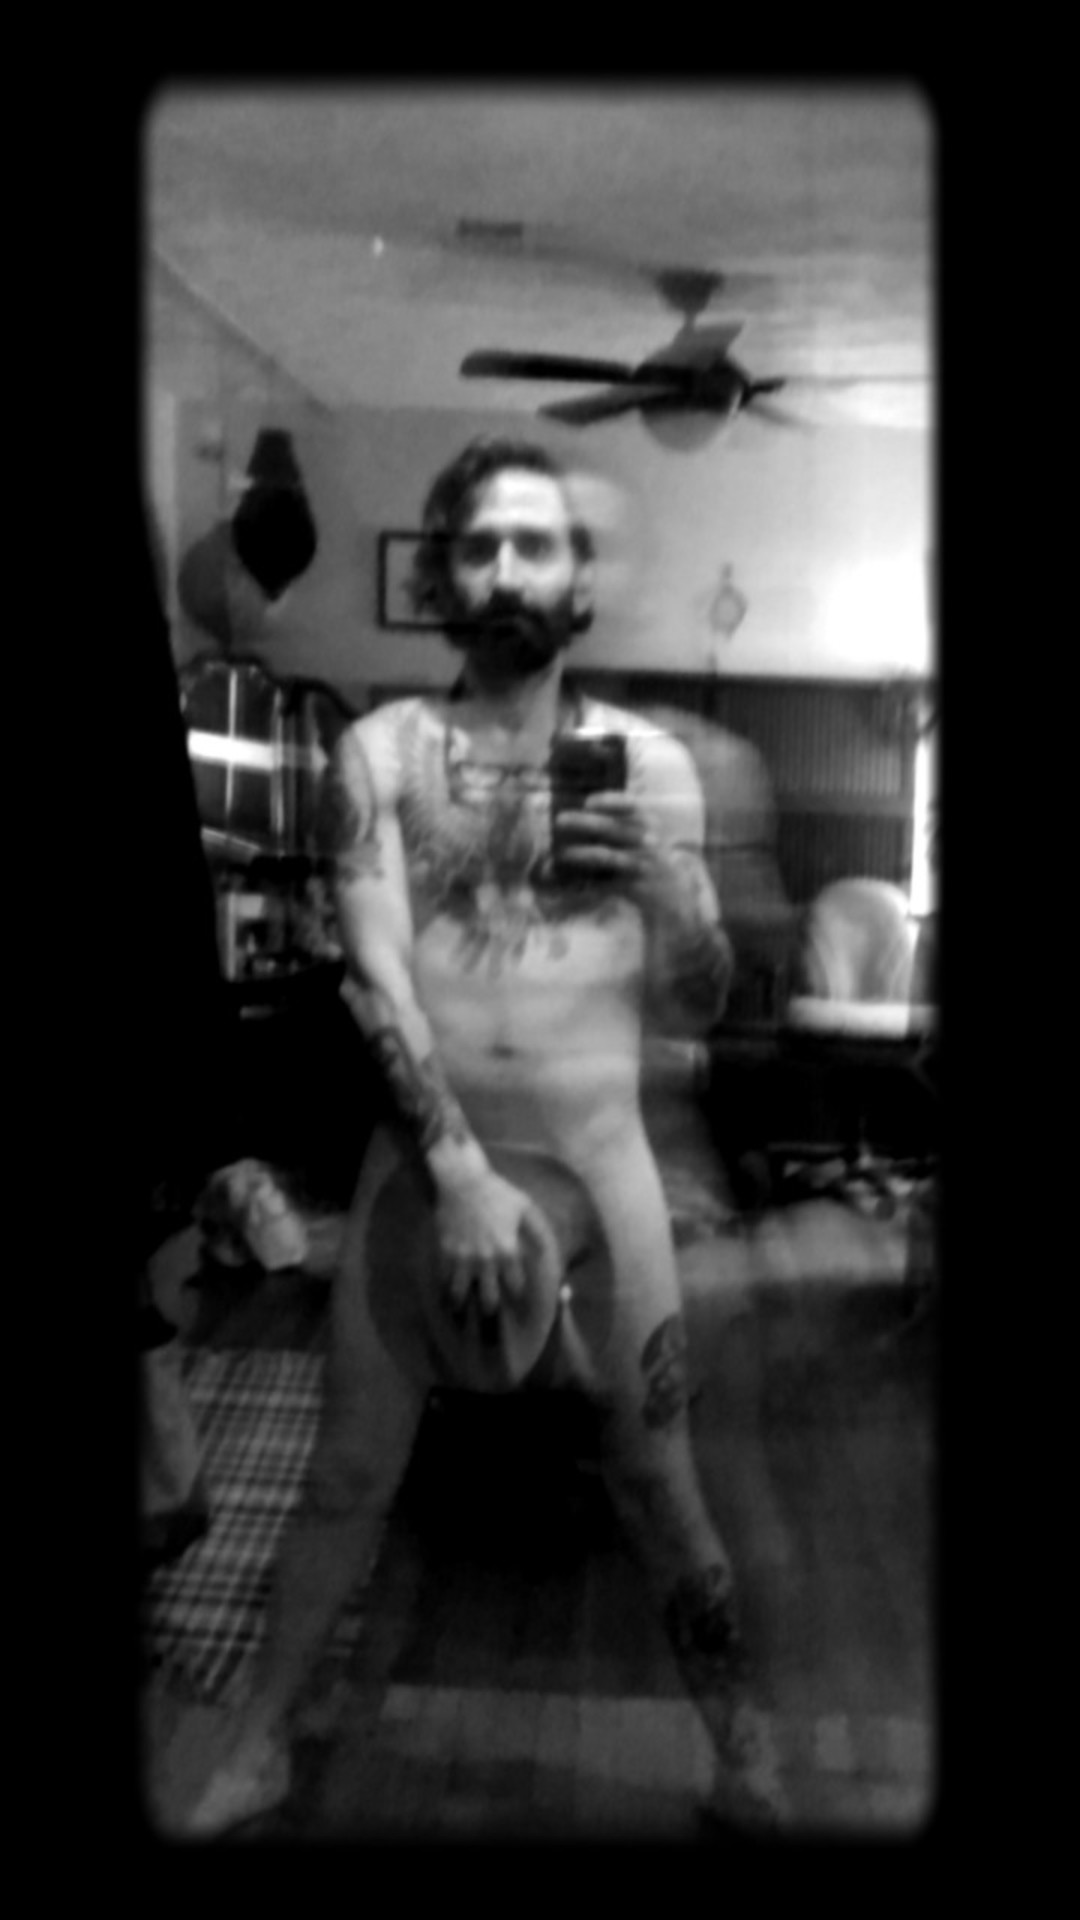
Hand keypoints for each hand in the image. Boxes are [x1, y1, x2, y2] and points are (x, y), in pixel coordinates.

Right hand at [433, 1167, 559, 1318]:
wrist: (462, 1181)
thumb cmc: (497, 1193)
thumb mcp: (525, 1208)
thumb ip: (537, 1232)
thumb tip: (547, 1253)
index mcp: (507, 1250)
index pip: (515, 1284)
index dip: (517, 1294)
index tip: (517, 1299)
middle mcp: (486, 1259)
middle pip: (488, 1297)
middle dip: (490, 1307)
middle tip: (490, 1311)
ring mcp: (463, 1258)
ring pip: (460, 1293)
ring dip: (461, 1303)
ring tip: (460, 1308)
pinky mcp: (445, 1252)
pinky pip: (443, 1278)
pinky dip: (444, 1286)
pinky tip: (445, 1291)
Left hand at [552, 792, 674, 905]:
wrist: (668, 889)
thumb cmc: (645, 854)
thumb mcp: (642, 832)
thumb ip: (619, 819)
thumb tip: (581, 809)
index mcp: (649, 822)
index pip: (630, 805)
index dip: (609, 801)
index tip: (587, 801)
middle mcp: (647, 841)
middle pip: (612, 828)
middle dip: (584, 823)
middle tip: (560, 819)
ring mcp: (642, 864)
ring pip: (607, 856)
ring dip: (581, 853)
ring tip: (561, 852)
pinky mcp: (635, 886)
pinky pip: (607, 883)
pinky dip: (588, 881)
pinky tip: (572, 878)